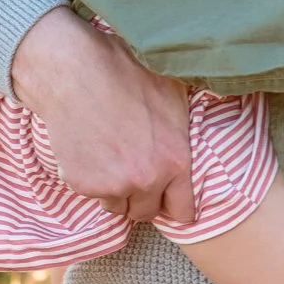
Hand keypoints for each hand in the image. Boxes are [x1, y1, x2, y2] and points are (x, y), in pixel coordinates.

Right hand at [9, 7, 196, 222]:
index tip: (165, 196)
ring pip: (117, 205)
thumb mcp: (173, 92)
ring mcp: (112, 185)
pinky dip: (90, 179)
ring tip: (109, 158)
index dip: (174, 203)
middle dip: (141, 196)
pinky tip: (89, 151)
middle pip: (146, 212)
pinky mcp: (82, 184)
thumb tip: (210, 118)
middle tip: (132, 171)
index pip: (183, 211)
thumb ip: (188, 125)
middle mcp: (146, 180)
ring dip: (115, 190)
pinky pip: (91, 194)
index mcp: (175, 161)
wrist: (73, 71)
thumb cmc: (124, 73)